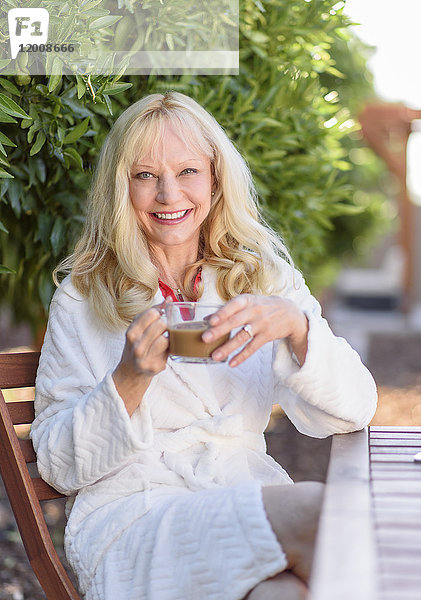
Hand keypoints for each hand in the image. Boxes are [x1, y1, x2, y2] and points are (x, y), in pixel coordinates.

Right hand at [112, 300, 168, 414]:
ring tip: (163, 340)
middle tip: (162, 330)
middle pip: (161, 325)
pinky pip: (170, 351)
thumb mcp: (137, 328)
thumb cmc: (136, 345)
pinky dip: (169, 349)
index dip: (159, 313)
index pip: (152, 314)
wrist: (130, 372)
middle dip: (164, 325)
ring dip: (168, 338)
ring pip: (166, 339)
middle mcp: (137, 346)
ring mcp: (146, 358)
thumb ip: (151, 313)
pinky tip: (162, 352)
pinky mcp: (156, 367)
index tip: (159, 317)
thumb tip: (168, 300)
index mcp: (131, 333)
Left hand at [201, 294, 308, 367]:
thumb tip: (206, 319)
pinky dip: (241, 356)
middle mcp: (255, 311)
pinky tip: (231, 363)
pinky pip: (252, 348)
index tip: (210, 321)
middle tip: (205, 338)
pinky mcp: (267, 336)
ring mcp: (261, 324)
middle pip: (235, 322)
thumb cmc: (262, 307)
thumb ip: (228, 310)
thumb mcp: (248, 303)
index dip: (222, 313)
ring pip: (242, 337)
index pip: (233, 305)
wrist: (290, 313)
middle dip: (219, 331)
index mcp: (247, 300)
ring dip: (228, 347)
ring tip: (215, 356)